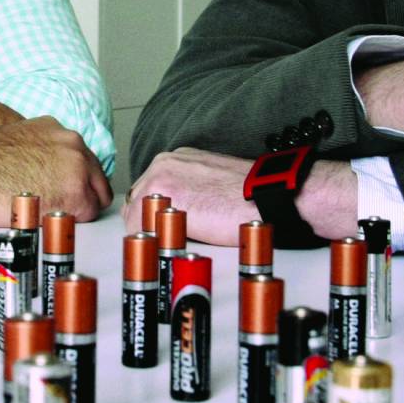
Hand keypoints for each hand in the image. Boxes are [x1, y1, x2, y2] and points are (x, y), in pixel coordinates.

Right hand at [0, 116, 110, 225]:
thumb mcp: (17, 141)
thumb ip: (41, 150)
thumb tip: (45, 168)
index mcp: (58, 130)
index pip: (83, 160)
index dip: (73, 180)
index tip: (61, 191)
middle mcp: (73, 144)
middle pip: (95, 177)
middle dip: (81, 194)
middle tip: (57, 206)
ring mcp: (78, 168)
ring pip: (94, 197)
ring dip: (75, 208)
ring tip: (47, 213)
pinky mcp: (75, 194)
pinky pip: (86, 215)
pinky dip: (69, 221)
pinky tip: (46, 219)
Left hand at [127, 148, 357, 243]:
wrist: (268, 196)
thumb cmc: (248, 194)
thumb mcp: (210, 181)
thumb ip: (187, 189)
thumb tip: (176, 211)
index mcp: (175, 158)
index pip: (147, 191)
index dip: (154, 214)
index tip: (165, 226)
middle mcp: (163, 163)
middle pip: (137, 202)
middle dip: (149, 222)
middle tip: (170, 238)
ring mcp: (160, 181)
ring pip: (136, 216)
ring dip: (151, 232)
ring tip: (177, 241)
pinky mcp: (164, 202)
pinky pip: (141, 231)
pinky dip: (153, 243)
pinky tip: (176, 244)